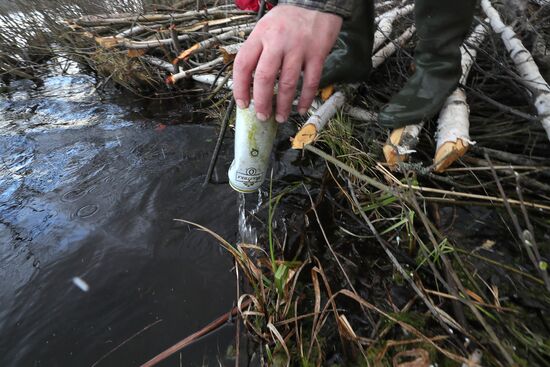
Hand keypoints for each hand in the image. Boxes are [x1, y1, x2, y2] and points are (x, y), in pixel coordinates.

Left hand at [233, 5, 341, 121]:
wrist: (316, 2)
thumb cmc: (288, 18)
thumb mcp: (264, 27)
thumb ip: (256, 51)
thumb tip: (249, 83)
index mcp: (260, 35)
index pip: (243, 65)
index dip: (240, 88)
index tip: (242, 103)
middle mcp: (277, 41)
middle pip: (264, 77)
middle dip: (261, 102)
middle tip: (261, 115)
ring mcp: (298, 48)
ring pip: (287, 83)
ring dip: (283, 105)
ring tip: (280, 116)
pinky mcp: (316, 54)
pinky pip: (310, 82)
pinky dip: (305, 99)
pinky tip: (300, 108)